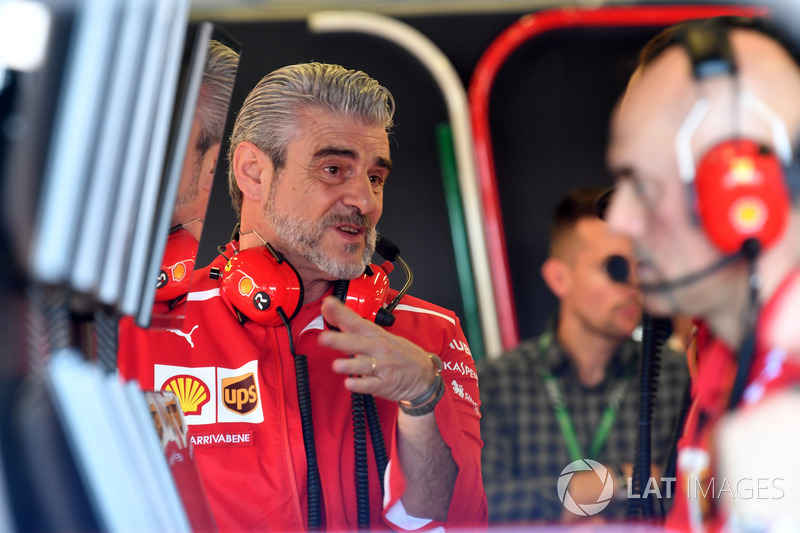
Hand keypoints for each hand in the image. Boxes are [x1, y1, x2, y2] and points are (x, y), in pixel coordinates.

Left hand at [317, 296, 435, 401]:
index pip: (355, 321)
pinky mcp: (385, 383)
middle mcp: (377, 348)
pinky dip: (361, 385)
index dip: (341, 313)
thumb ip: (351, 325)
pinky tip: (350, 384)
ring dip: (350, 365)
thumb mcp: (378, 335)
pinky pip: (371, 385)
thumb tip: (328, 309)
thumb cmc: (397, 352)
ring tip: (336, 365)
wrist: (423, 374)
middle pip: (357, 342)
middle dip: (339, 340)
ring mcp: (382, 366)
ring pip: (364, 364)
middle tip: (324, 338)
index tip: (327, 304)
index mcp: (374, 334)